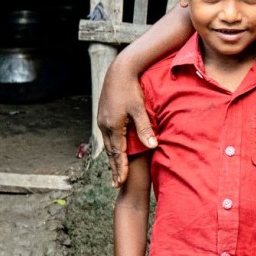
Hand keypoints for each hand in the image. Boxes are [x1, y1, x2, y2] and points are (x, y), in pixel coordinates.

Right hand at [98, 60, 155, 189]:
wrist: (119, 72)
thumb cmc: (132, 89)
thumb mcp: (140, 109)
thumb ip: (145, 129)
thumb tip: (153, 146)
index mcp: (113, 126)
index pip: (118, 153)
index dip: (120, 168)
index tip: (121, 182)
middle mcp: (105, 126)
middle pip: (111, 152)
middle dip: (114, 168)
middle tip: (115, 184)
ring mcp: (102, 121)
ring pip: (108, 144)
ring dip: (112, 158)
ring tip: (115, 170)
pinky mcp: (103, 115)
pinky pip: (107, 136)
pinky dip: (111, 146)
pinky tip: (114, 150)